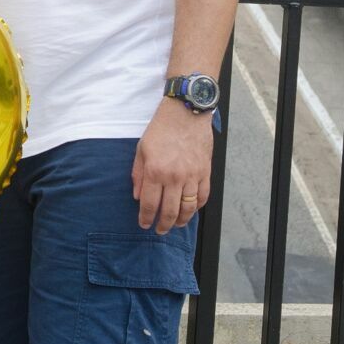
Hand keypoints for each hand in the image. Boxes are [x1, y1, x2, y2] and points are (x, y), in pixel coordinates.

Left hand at [132, 100, 213, 232]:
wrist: (186, 113)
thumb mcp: (142, 149)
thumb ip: (138, 175)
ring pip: (188, 208)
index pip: (150, 205)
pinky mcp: (205, 172)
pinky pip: (203, 196)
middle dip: (163, 225)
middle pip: (170, 211)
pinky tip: (191, 210)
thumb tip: (138, 197)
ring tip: (176, 225)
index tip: (144, 225)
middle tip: (160, 230)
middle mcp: (174, 177)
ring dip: (181, 221)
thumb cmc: (161, 129)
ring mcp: (192, 176)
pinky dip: (197, 207)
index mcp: (155, 171)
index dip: (146, 218)